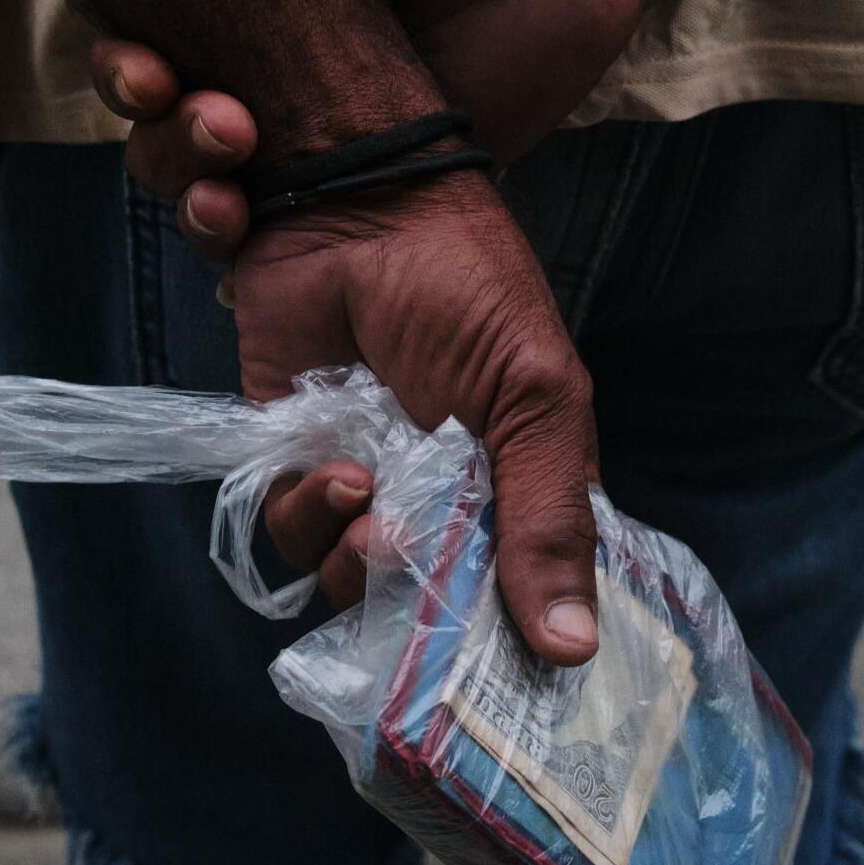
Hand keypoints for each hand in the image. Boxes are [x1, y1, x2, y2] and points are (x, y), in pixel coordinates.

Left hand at [249, 175, 602, 666]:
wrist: (355, 205)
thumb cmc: (467, 288)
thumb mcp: (535, 400)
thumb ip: (548, 520)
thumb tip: (574, 650)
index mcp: (520, 488)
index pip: (517, 598)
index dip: (498, 638)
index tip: (481, 660)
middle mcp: (445, 500)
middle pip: (423, 605)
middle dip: (407, 595)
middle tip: (398, 545)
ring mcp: (370, 483)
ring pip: (347, 579)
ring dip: (346, 551)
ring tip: (357, 488)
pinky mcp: (295, 459)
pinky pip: (289, 529)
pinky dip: (302, 510)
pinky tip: (327, 464)